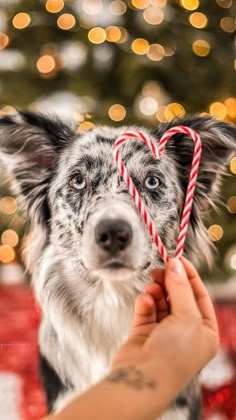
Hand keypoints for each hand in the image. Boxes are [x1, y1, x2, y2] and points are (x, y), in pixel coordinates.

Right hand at [111, 257, 218, 387]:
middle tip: (158, 270)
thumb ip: (180, 287)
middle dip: (169, 282)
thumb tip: (175, 263)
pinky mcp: (144, 333)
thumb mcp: (187, 316)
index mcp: (205, 331)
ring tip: (150, 288)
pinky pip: (147, 310)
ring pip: (161, 301)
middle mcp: (186, 332)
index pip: (199, 296)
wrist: (143, 379)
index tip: (177, 258)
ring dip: (156, 292)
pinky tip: (144, 301)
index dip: (189, 276)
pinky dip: (145, 303)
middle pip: (178, 296)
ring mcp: (164, 332)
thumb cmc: (174, 353)